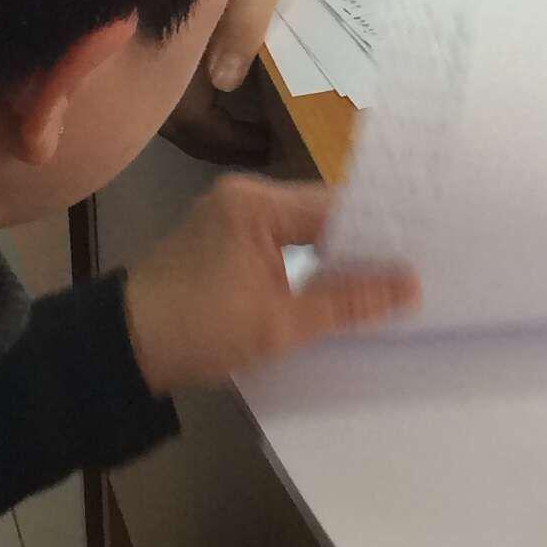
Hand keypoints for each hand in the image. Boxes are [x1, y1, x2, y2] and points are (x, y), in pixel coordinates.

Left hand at [121, 175, 416, 391]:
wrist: (121, 350)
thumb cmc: (198, 331)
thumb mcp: (280, 325)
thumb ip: (348, 303)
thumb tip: (413, 287)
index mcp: (256, 205)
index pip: (337, 206)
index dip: (382, 230)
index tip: (425, 249)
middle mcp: (244, 197)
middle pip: (323, 212)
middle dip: (364, 242)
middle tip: (416, 265)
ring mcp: (231, 215)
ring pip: (304, 227)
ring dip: (337, 253)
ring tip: (385, 277)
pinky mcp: (223, 238)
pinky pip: (282, 240)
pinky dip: (309, 259)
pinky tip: (336, 284)